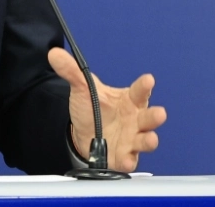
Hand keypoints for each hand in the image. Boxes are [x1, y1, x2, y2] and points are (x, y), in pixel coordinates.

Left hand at [48, 47, 166, 172]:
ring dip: (149, 140)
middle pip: (149, 117)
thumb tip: (55, 54)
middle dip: (155, 116)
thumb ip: (72, 72)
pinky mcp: (124, 155)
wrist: (83, 133)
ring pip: (145, 139)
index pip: (140, 91)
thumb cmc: (93, 109)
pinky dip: (128, 160)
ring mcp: (132, 139)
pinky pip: (129, 159)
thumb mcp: (83, 89)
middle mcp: (135, 120)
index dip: (145, 85)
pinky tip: (126, 160)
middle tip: (160, 113)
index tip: (149, 80)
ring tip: (150, 139)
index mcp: (129, 100)